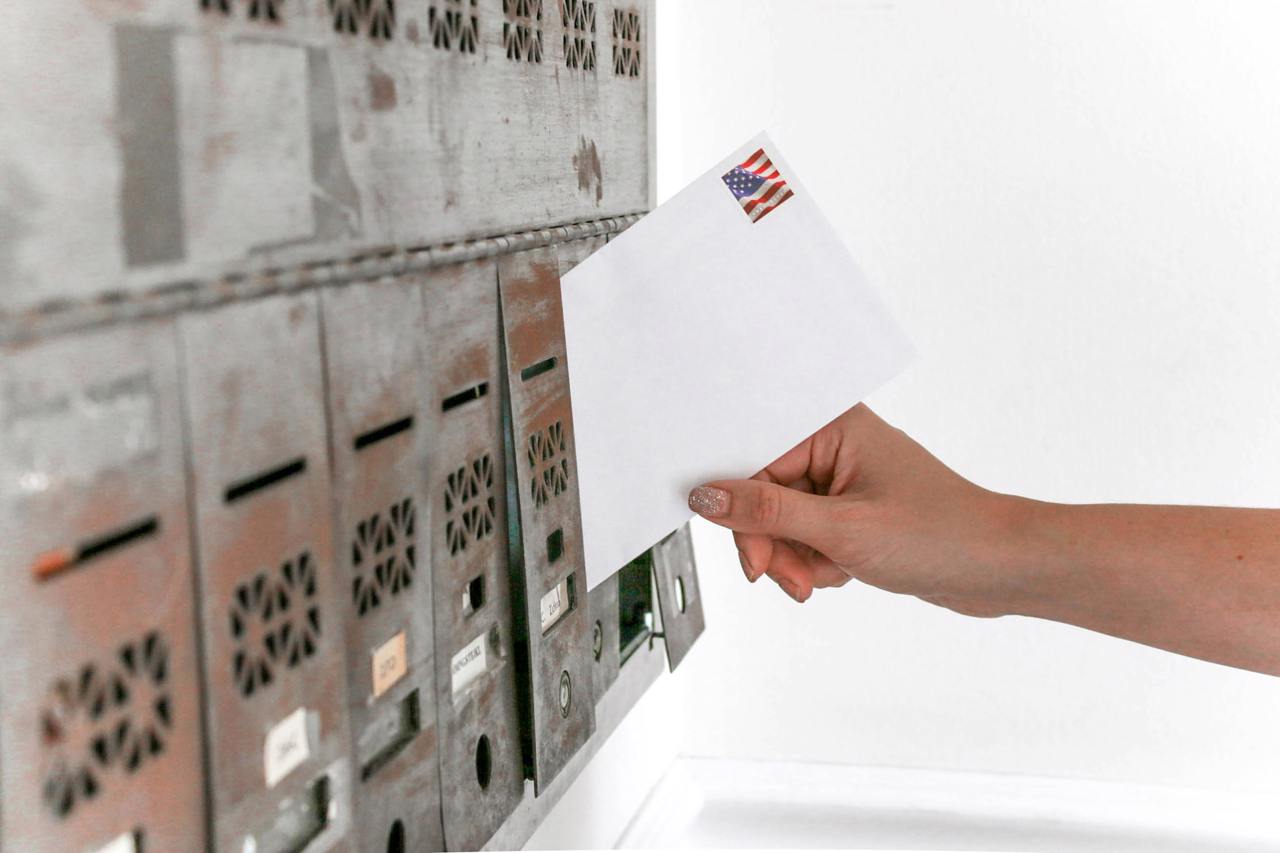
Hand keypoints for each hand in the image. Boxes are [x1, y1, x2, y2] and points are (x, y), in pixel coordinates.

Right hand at [687, 404, 1026, 615]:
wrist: (998, 568)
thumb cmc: (942, 533)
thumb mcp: (842, 529)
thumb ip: (766, 513)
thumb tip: (708, 497)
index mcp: (833, 425)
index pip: (754, 462)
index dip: (744, 511)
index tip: (753, 554)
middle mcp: (834, 445)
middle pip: (763, 496)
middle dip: (775, 543)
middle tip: (790, 576)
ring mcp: (842, 479)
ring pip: (782, 522)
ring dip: (795, 559)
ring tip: (824, 577)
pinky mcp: (850, 510)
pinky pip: (805, 536)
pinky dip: (815, 562)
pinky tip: (842, 572)